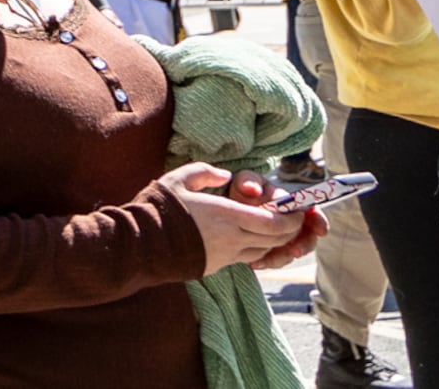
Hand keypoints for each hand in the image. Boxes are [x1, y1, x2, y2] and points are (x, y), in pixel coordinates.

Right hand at [159, 163, 315, 274]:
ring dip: (274, 241)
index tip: (296, 210)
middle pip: (275, 239)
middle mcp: (233, 238)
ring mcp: (226, 255)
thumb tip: (225, 175)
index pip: (274, 222)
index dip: (291, 218)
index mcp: (227, 215)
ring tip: (273, 229)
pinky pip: (246, 258)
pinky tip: (249, 239)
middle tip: (291, 219)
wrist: (142, 245)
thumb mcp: (178, 179)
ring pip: (264, 251)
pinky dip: (255, 249)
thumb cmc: (159, 208)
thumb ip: (205, 173)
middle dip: (289, 230)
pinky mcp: (218, 265)